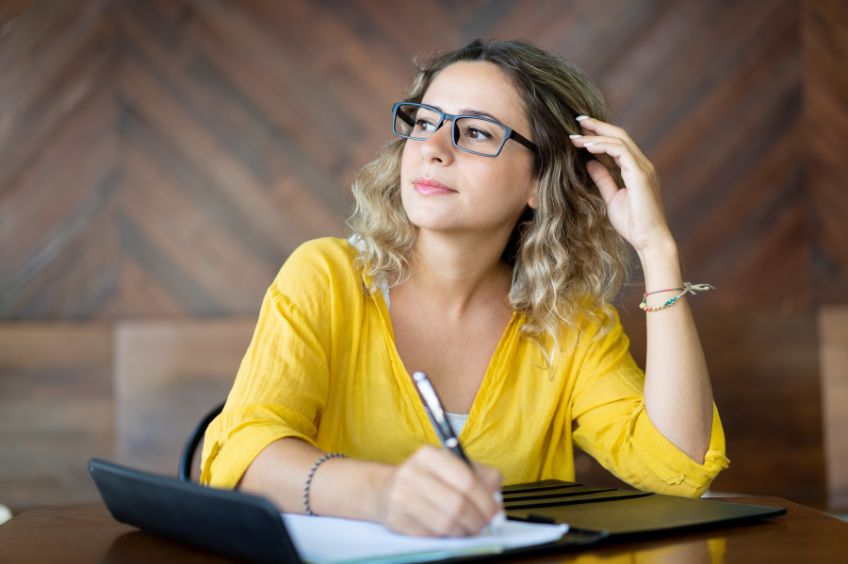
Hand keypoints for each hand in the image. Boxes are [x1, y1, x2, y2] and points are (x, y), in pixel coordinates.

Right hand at [376, 445, 502, 535]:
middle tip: (484, 525)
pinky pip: (430, 533)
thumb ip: (479, 475)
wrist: (386, 489)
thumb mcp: (451, 466)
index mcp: (430, 455)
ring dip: (463, 530)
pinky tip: (449, 529)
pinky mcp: (396, 518)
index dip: (485, 500)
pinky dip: (446, 535)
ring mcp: (401, 496)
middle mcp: (412, 472)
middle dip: (477, 519)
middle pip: (457, 504)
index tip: (494, 512)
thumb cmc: (427, 478)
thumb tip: (496, 496)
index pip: (466, 480)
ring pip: (445, 522)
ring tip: (468, 528)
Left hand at [570, 116, 673, 254]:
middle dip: (597, 126)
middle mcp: (642, 164)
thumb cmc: (633, 224)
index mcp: (636, 169)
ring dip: (596, 135)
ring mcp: (643, 168)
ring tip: (575, 135)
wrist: (649, 240)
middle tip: (576, 119)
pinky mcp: (640, 174)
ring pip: (619, 140)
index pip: (618, 143)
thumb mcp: (611, 198)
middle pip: (619, 135)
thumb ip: (602, 179)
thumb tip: (589, 163)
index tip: (579, 129)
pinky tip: (587, 147)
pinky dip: (603, 146)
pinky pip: (621, 151)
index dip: (599, 133)